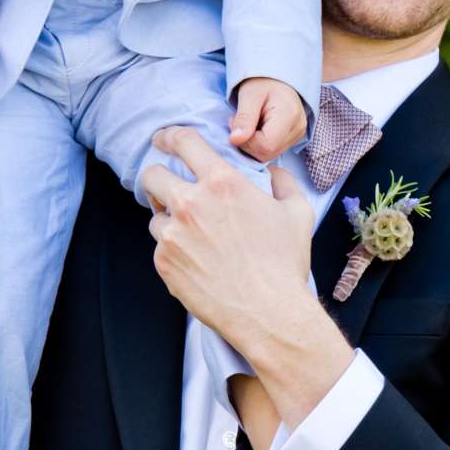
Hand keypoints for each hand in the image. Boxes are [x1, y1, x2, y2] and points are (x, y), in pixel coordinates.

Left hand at [141, 127, 314, 353]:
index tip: (165, 139)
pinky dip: (173, 250)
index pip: (183, 142)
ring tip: (191, 235)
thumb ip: (283, 183)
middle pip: (152, 175)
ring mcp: (172, 235)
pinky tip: (196, 262)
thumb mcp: (297, 213)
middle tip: (168, 187)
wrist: (268, 312)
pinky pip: (159, 248)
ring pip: (154, 215)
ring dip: (168, 220)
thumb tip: (275, 173)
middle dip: (158, 177)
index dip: (170, 136)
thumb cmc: (285, 264)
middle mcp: (191, 203)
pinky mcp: (164, 263)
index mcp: (222, 183)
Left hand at [228, 77, 307, 163]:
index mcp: (290, 116)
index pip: (265, 146)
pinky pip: (272, 151)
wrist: (276, 77)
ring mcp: (298, 135)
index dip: (246, 140)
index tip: (235, 121)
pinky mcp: (293, 138)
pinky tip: (256, 127)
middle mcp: (298, 129)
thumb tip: (235, 140)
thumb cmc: (262, 82)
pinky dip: (259, 143)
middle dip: (247, 142)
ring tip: (248, 122)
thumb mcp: (249, 96)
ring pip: (268, 155)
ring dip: (252, 143)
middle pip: (267, 153)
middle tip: (239, 121)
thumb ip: (244, 118)